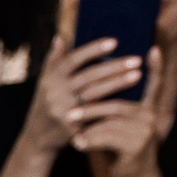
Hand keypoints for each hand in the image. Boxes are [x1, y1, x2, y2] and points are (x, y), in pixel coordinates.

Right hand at [21, 33, 143, 156]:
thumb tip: (61, 37)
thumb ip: (54, 60)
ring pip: (95, 94)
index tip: (115, 42)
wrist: (37, 138)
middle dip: (114, 67)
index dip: (93, 50)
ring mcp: (63, 110)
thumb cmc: (47, 103)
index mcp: (50, 78)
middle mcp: (55, 93)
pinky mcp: (72, 127)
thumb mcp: (45, 82)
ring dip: (118, 84)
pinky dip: (114, 105)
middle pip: (88, 76)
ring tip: (139, 74)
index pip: (73, 60)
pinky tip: (131, 98)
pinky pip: (96, 113)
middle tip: (137, 60)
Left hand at [69, 44, 171, 176]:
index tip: (152, 48)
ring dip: (87, 123)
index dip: (155, 67)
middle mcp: (150, 117)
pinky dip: (90, 140)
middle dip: (91, 105)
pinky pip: (108, 138)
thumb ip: (110, 111)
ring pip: (110, 121)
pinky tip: (77, 143)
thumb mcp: (116, 127)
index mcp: (148, 108)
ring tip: (70, 125)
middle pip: (117, 105)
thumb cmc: (120, 149)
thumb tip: (88, 89)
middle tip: (69, 109)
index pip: (154, 84)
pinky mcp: (137, 146)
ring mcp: (146, 131)